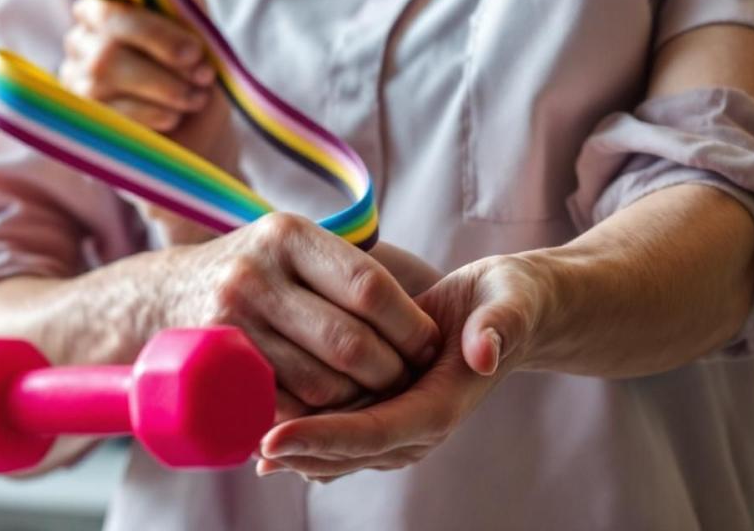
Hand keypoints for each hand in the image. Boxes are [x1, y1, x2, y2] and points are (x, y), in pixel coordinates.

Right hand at [59, 0, 238, 241]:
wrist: (203, 150)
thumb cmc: (197, 83)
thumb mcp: (199, 34)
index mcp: (104, 13)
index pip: (110, 2)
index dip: (155, 23)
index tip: (199, 45)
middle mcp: (79, 46)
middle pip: (105, 39)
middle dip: (161, 52)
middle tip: (202, 70)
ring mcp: (73, 88)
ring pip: (104, 74)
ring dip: (161, 85)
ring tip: (195, 96)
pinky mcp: (79, 127)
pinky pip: (104, 111)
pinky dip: (148, 111)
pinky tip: (174, 116)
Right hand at [152, 213, 442, 421]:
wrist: (166, 294)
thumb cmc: (258, 271)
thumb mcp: (295, 245)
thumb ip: (351, 267)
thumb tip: (433, 301)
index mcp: (287, 235)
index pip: (368, 286)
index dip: (409, 323)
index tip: (429, 344)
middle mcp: (255, 273)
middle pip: (349, 342)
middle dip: (392, 372)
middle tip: (408, 380)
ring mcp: (230, 322)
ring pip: (322, 385)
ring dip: (360, 402)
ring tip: (373, 397)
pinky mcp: (214, 369)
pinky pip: (286, 409)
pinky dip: (317, 419)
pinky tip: (331, 411)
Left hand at [256, 254, 553, 480]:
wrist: (513, 312)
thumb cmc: (510, 302)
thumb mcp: (510, 303)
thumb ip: (499, 325)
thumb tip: (482, 351)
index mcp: (442, 405)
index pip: (374, 433)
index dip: (323, 438)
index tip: (274, 440)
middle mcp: (417, 426)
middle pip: (346, 451)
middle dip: (295, 449)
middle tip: (241, 440)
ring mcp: (399, 423)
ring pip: (336, 449)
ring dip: (292, 446)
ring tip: (239, 435)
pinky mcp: (384, 408)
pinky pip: (337, 430)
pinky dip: (301, 431)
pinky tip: (261, 426)